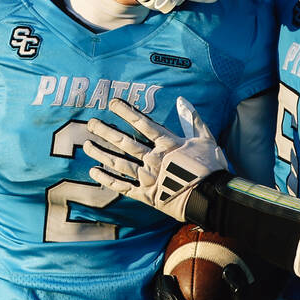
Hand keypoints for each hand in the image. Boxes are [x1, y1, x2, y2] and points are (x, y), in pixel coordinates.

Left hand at [84, 97, 228, 221]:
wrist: (212, 198)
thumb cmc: (211, 168)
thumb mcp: (206, 139)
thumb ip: (192, 119)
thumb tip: (182, 100)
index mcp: (168, 144)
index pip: (142, 123)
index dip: (126, 111)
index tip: (112, 103)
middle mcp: (153, 159)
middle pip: (124, 142)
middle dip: (106, 132)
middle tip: (90, 124)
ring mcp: (148, 178)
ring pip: (119, 163)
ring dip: (101, 153)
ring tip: (87, 145)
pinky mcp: (146, 195)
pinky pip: (122, 186)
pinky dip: (107, 179)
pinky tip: (94, 172)